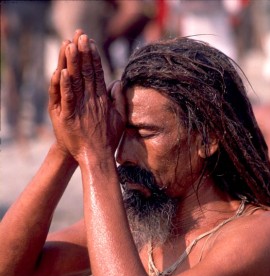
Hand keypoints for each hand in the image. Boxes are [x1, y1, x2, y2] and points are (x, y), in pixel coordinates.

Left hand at [48, 31, 125, 161]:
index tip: (90, 43)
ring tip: (71, 45)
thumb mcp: (120, 118)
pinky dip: (64, 85)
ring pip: (76, 82)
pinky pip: (67, 98)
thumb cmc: (109, 140)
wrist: (97, 158)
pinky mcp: (69, 117)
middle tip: (80, 36)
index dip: (94, 57)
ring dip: (73, 63)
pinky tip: (62, 71)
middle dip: (83, 53)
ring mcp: (81, 109)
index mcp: (103, 100)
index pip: (98, 74)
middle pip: (87, 73)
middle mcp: (92, 101)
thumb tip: (119, 82)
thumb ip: (119, 99)